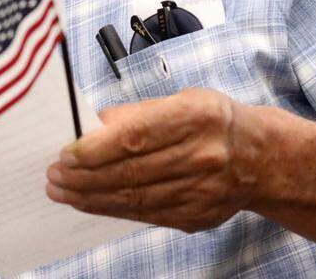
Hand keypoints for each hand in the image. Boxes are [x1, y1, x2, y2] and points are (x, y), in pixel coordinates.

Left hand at [45, 88, 259, 232]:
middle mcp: (202, 155)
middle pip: (131, 172)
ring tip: (61, 191)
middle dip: (84, 177)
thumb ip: (138, 113)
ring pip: (135, 198)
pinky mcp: (197, 216)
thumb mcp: (182, 99)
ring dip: (91, 197)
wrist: (262, 158)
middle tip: (53, 176)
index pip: (136, 136)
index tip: (64, 154)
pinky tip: (89, 203)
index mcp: (196, 116)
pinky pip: (145, 215)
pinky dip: (112, 209)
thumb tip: (92, 126)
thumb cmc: (212, 120)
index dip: (95, 149)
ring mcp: (202, 191)